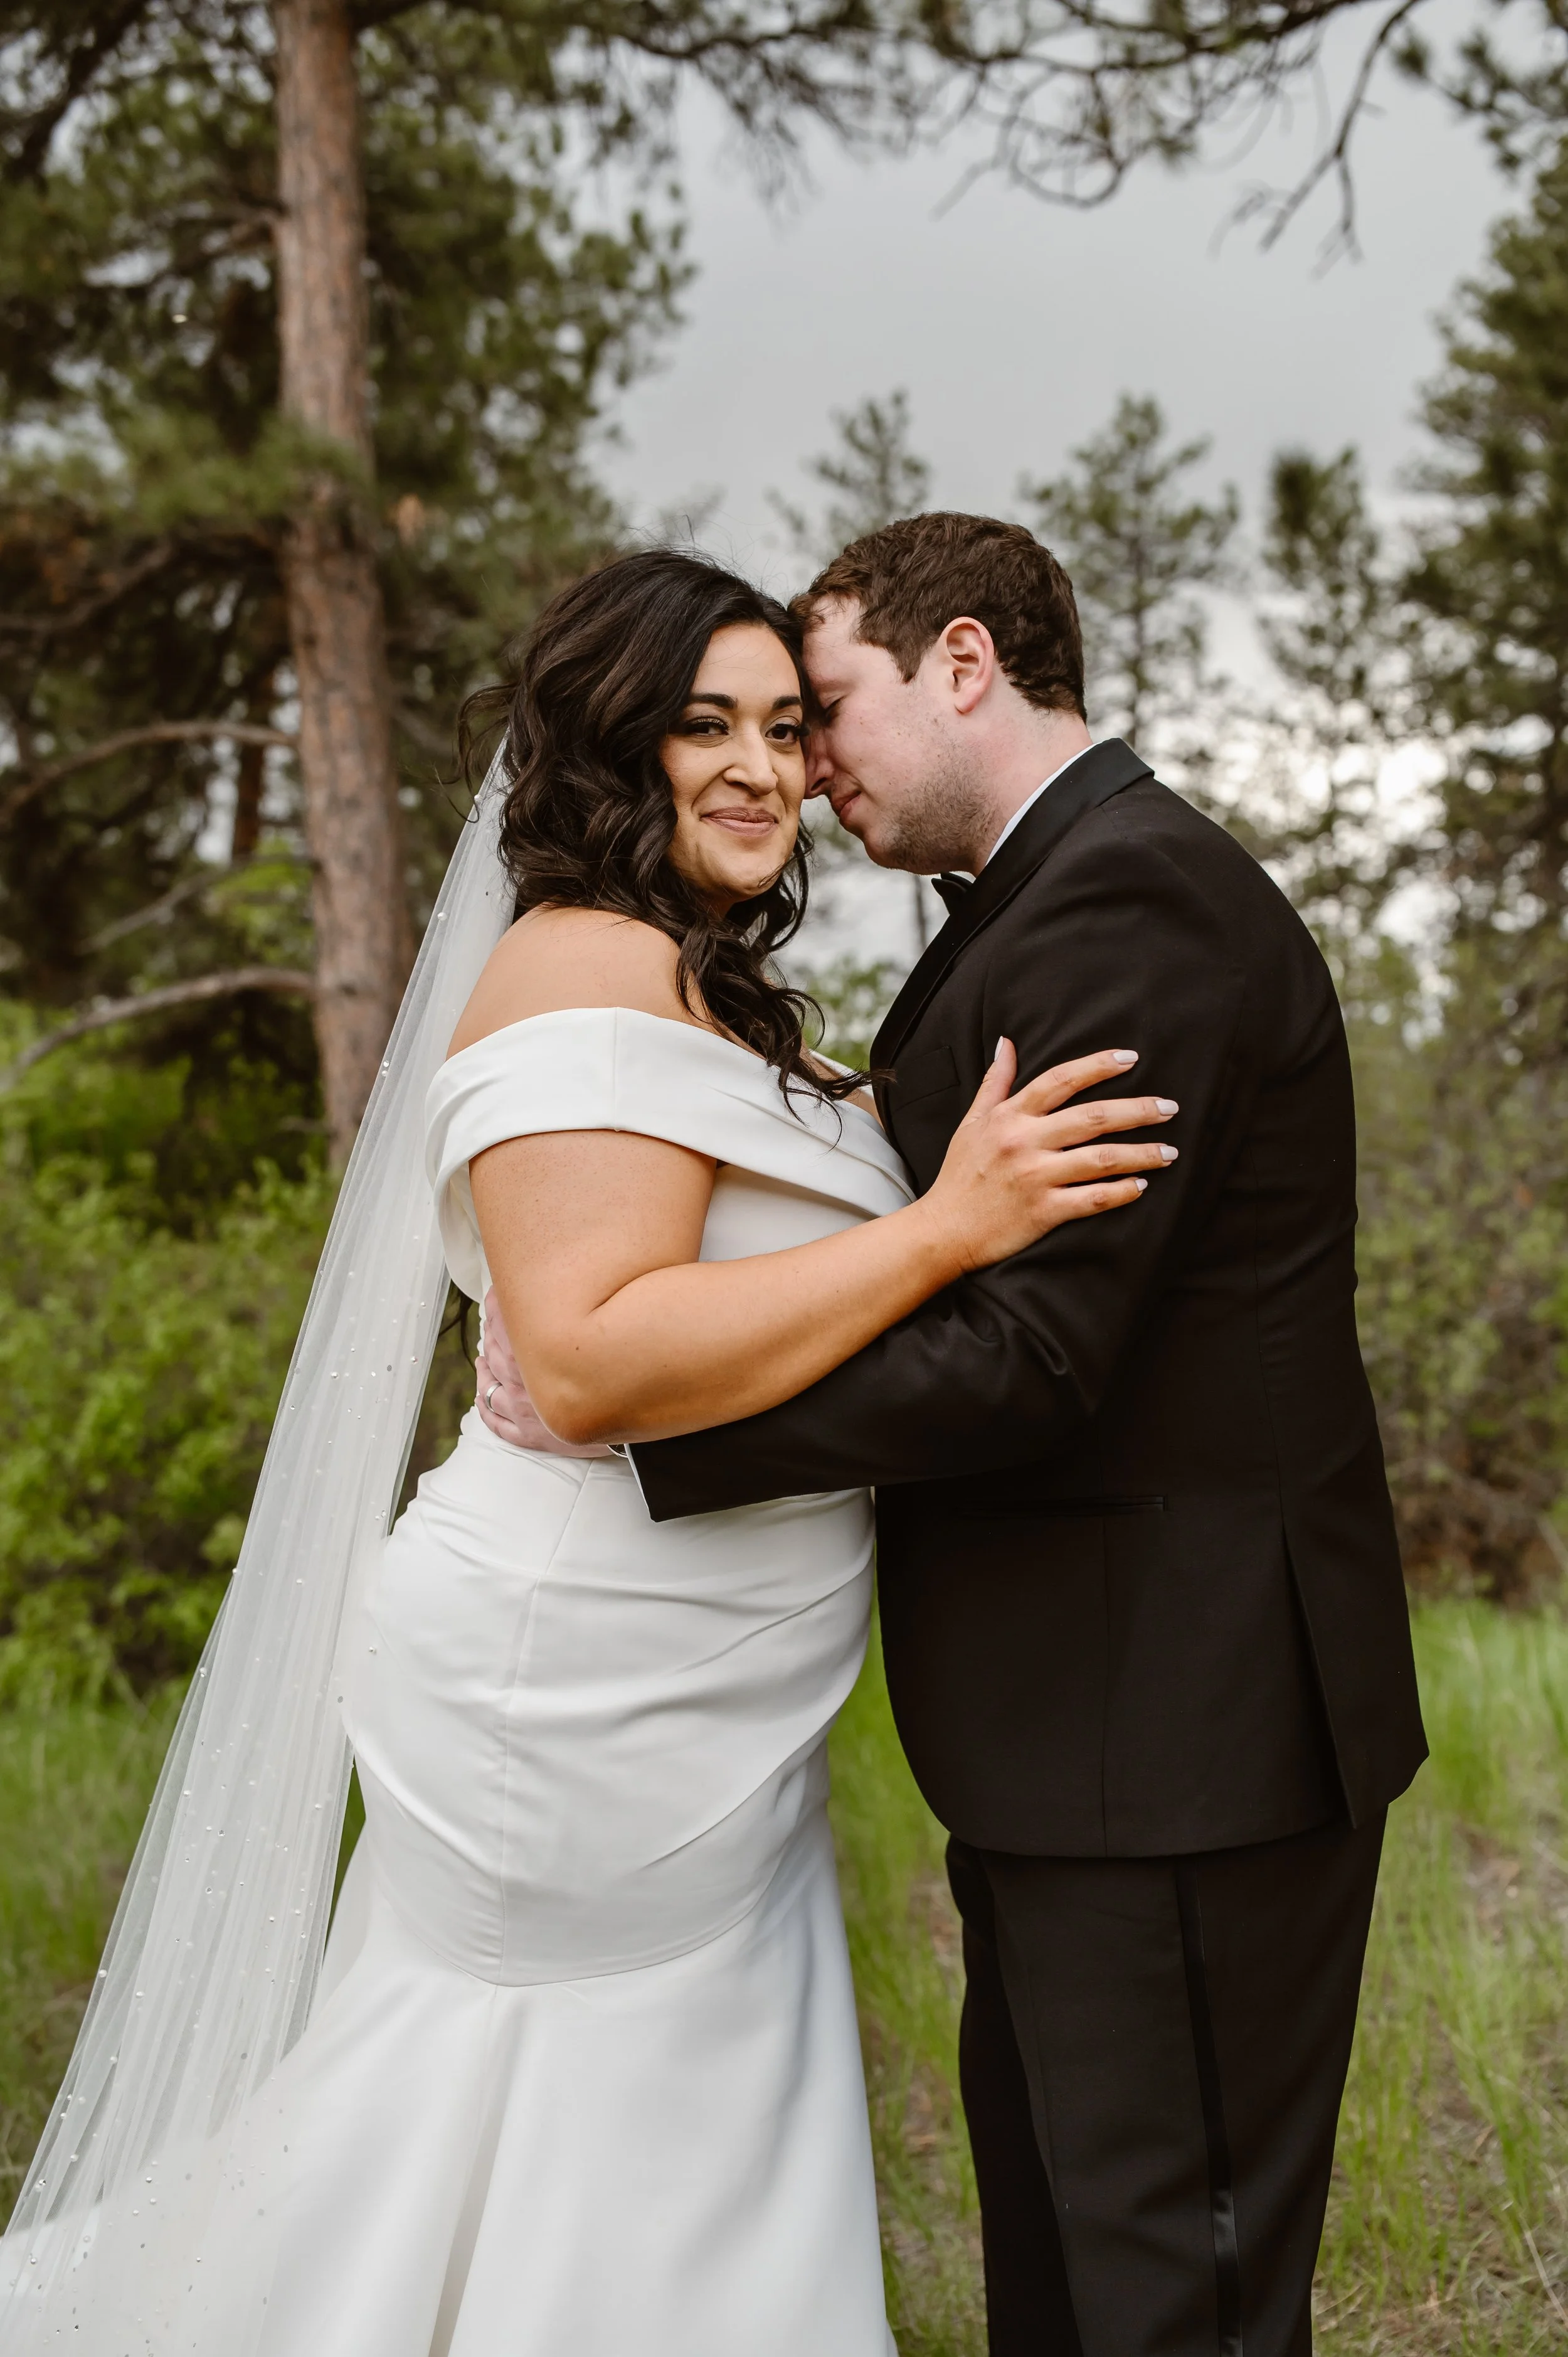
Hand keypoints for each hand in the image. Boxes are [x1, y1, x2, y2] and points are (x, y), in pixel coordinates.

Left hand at [475, 1286, 615, 1457]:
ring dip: (483, 1369)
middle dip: (491, 1333)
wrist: (632, 1423)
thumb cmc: (621, 1378)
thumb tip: (563, 1287)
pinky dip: (485, 1408)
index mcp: (534, 1352)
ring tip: (482, 1359)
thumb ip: (575, 1311)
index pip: (502, 1320)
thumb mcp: (599, 1332)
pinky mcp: (529, 1436)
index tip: (499, 1293)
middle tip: (494, 1321)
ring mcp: (523, 1410)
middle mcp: (522, 1381)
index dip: (497, 1303)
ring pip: (488, 1386)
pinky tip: (483, 1398)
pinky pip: (496, 1423)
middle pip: (493, 1350)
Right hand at [919, 1043, 1178, 1274]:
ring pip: (1101, 1159)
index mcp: (1010, 1117)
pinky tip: (1141, 1186)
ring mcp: (1035, 1177)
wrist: (943, 1230)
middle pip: (1092, 1117)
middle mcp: (1024, 1143)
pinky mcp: (1043, 1212)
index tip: (1131, 1058)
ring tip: (1170, 1152)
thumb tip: (1007, 1042)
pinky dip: (1121, 1192)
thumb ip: (995, 1083)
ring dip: (1141, 1154)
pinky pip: (1092, 1199)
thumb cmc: (959, 1176)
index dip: (1098, 1066)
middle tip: (1170, 1108)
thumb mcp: (972, 1123)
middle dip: (1137, 1111)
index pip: (1060, 1081)